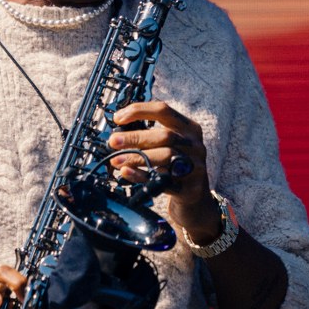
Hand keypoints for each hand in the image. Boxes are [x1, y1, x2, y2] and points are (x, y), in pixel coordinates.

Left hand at [107, 101, 220, 242]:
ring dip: (137, 157)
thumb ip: (150, 136)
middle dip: (135, 137)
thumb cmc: (175, 166)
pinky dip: (142, 176)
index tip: (118, 118)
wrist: (194, 198)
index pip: (163, 110)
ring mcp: (195, 167)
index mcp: (189, 129)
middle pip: (165, 135)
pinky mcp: (190, 188)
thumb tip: (118, 132)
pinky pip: (163, 180)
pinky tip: (126, 172)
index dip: (139, 111)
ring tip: (116, 159)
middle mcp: (195, 145)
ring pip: (166, 156)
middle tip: (113, 141)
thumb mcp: (171, 146)